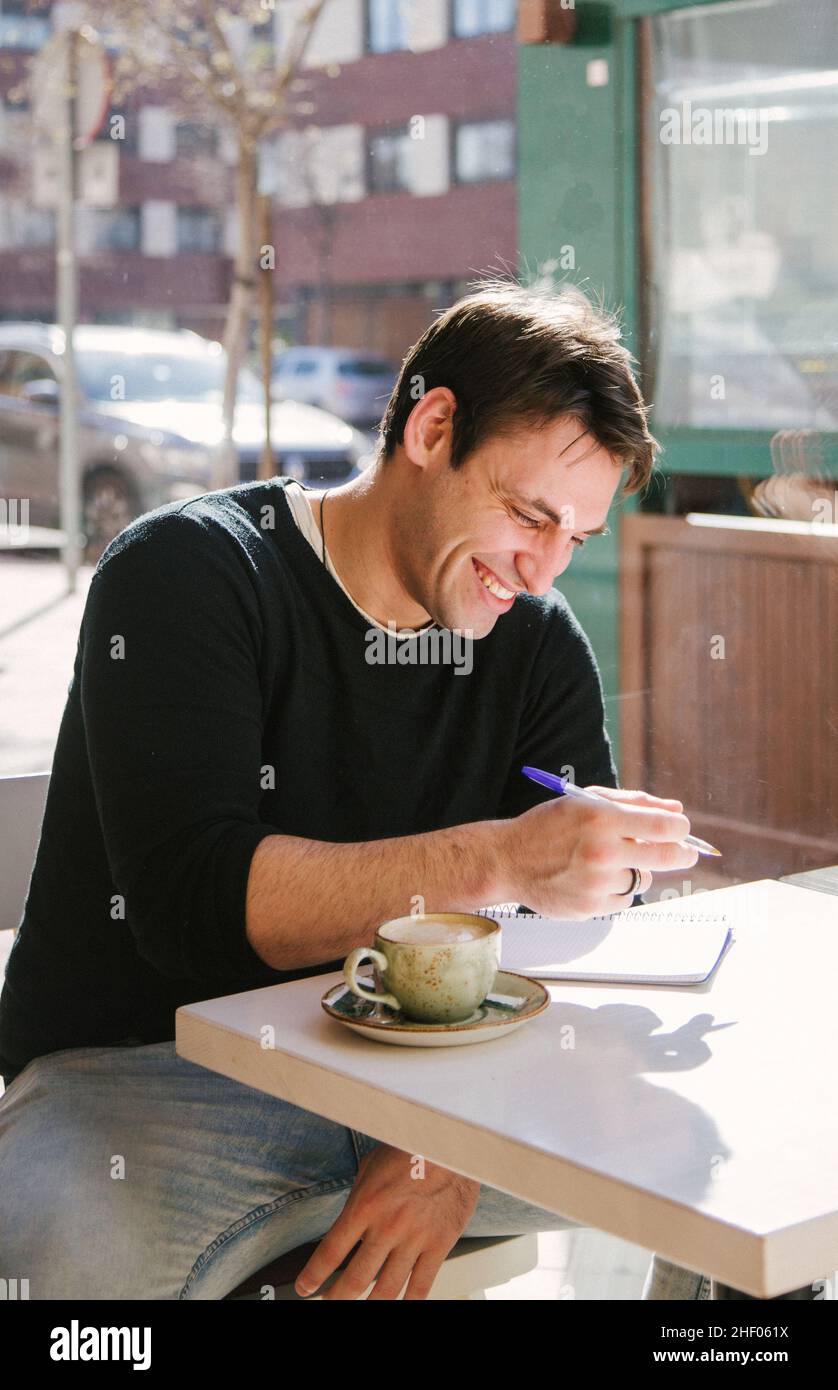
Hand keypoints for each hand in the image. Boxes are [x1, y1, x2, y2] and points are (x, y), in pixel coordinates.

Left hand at [294, 1143, 480, 1299]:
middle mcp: (387, 1227)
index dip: (314, 1275)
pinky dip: (408, 1302)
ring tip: (361, 1309)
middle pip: (355, 1279)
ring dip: (369, 1305)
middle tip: (329, 1302)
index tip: (305, 1287)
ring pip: (387, 1290)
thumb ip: (358, 1200)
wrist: (450, 1145)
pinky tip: (399, 1304)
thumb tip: (347, 1225)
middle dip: (336, 1297)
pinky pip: (421, 1286)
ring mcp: (414, 1239)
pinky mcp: (439, 1244)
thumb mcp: (370, 1168)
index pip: (331, 1252)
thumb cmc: (409, 1150)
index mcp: (365, 1206)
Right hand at [498, 786, 698, 918]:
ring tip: (609, 862)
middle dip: (683, 853)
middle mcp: (602, 851)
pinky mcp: (591, 907)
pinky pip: (625, 899)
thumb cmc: (549, 825)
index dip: (681, 828)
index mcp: (601, 818)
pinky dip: (618, 889)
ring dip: (637, 870)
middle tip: (687, 852)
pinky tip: (594, 879)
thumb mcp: (586, 800)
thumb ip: (633, 802)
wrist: (508, 860)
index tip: (682, 829)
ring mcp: (597, 883)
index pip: (664, 827)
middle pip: (666, 856)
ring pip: (643, 879)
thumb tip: (675, 809)